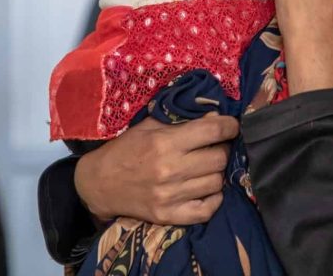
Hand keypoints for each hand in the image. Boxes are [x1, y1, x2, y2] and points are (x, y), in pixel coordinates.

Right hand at [74, 113, 238, 224]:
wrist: (100, 183)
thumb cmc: (126, 148)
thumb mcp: (150, 125)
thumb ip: (181, 120)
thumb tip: (214, 116)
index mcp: (165, 142)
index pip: (212, 131)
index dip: (229, 126)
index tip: (232, 125)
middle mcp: (170, 169)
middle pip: (219, 158)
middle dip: (222, 148)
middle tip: (216, 145)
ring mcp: (170, 195)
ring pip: (216, 183)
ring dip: (216, 172)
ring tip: (207, 166)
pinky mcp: (168, 216)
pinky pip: (206, 211)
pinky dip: (213, 199)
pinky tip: (207, 189)